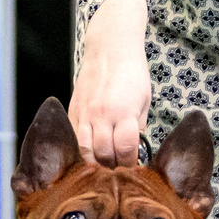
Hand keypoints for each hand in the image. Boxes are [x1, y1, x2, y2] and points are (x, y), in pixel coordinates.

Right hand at [70, 0, 151, 166]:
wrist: (109, 49)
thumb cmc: (131, 73)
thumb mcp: (144, 100)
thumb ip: (138, 127)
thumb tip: (134, 150)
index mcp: (123, 112)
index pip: (125, 151)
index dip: (130, 163)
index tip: (133, 166)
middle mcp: (101, 115)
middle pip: (103, 156)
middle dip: (112, 166)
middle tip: (118, 168)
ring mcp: (84, 114)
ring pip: (84, 151)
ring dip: (95, 162)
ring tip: (104, 163)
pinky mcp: (73, 111)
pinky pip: (74, 138)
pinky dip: (81, 148)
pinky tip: (90, 149)